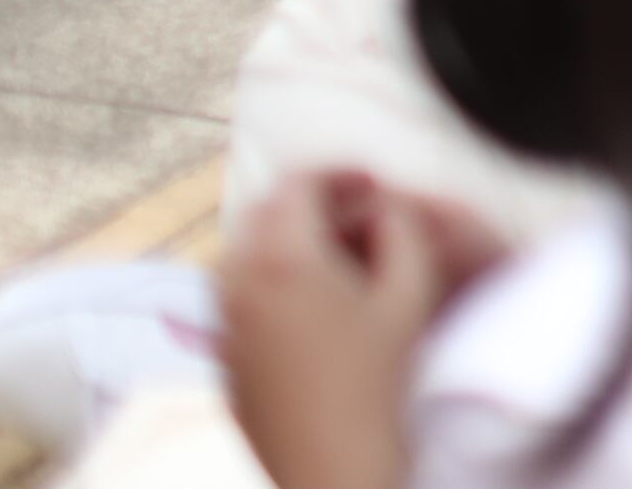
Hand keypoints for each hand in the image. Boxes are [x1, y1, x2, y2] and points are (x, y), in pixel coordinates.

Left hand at [222, 171, 504, 488]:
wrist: (332, 466)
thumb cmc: (377, 381)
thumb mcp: (409, 293)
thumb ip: (401, 230)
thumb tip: (386, 208)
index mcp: (282, 257)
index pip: (299, 184)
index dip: (340, 173)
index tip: (374, 182)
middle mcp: (238, 281)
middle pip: (266, 214)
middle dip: (313, 204)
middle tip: (360, 213)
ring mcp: (223, 321)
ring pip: (247, 253)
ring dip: (289, 240)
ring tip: (339, 257)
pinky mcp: (222, 355)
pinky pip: (239, 294)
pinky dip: (272, 279)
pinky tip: (316, 304)